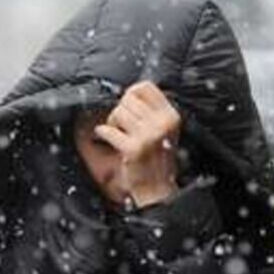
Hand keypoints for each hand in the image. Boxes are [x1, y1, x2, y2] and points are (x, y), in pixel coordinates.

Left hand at [93, 81, 182, 207]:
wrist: (157, 188)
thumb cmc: (156, 158)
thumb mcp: (163, 129)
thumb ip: (151, 110)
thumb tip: (129, 92)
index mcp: (170, 115)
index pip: (145, 86)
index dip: (131, 93)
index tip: (127, 105)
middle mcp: (162, 123)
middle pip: (128, 99)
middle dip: (120, 111)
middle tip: (122, 126)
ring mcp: (148, 135)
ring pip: (118, 112)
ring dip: (112, 122)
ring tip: (118, 134)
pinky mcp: (133, 149)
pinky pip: (108, 130)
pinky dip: (102, 133)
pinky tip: (105, 137)